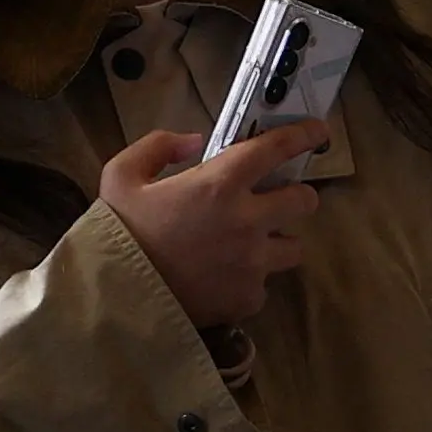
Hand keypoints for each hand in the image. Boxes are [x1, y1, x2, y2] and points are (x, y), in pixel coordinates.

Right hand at [100, 119, 326, 332]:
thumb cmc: (119, 233)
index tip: (316, 133)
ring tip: (249, 246)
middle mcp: (248, 221)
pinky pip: (264, 285)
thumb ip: (159, 146)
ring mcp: (253, 263)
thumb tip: (195, 142)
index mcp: (220, 184)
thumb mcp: (122, 175)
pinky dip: (250, 281)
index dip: (303, 136)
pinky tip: (223, 280)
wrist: (115, 299)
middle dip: (296, 197)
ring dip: (277, 242)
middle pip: (305, 201)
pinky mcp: (249, 298)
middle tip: (276, 201)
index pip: (276, 149)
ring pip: (293, 247)